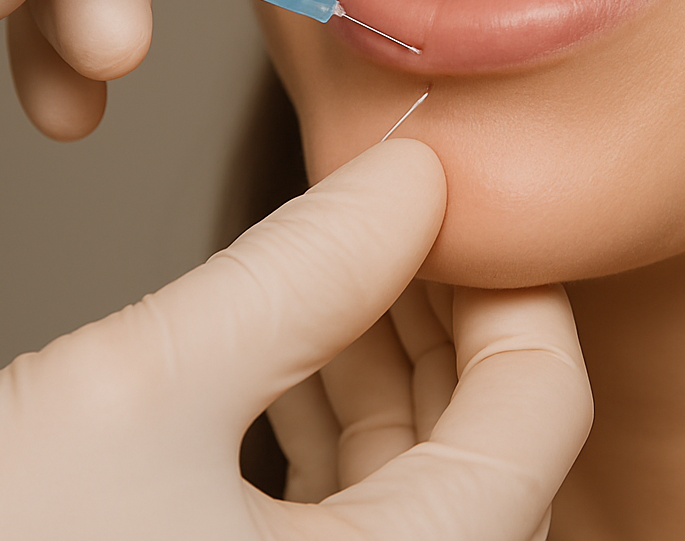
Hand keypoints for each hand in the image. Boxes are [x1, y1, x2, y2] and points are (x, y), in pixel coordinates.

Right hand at [0, 140, 591, 540]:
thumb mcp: (141, 389)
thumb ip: (300, 270)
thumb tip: (406, 178)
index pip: (542, 404)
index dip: (515, 280)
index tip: (465, 199)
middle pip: (492, 438)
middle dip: (450, 309)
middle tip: (406, 213)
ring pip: (426, 473)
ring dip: (394, 356)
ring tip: (354, 258)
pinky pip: (359, 511)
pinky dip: (340, 418)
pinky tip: (301, 348)